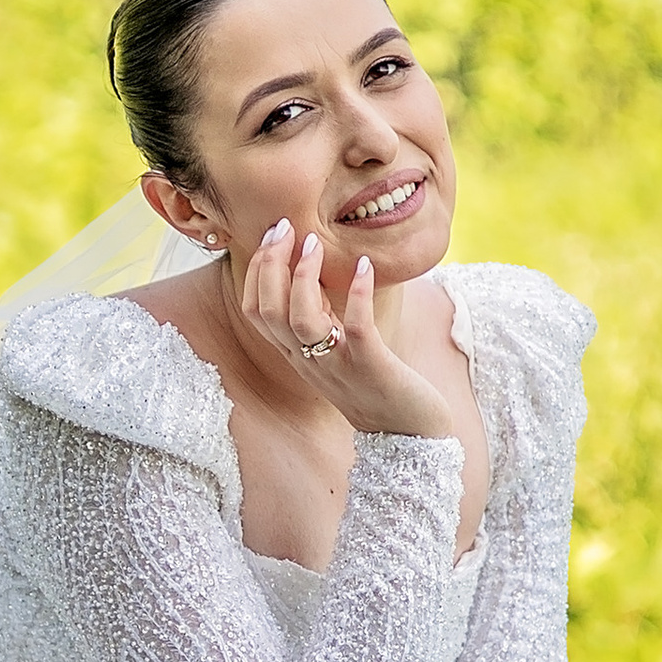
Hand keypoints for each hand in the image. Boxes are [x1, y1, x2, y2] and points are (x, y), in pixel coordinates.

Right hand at [241, 222, 451, 439]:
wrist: (406, 434)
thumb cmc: (373, 385)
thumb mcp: (334, 351)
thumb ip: (319, 318)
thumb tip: (312, 270)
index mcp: (295, 355)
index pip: (255, 311)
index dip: (256, 270)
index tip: (271, 235)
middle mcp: (308, 361)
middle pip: (268, 311)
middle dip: (271, 264)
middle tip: (285, 227)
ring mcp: (338, 366)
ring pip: (301, 321)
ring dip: (304, 277)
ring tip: (315, 243)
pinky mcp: (372, 368)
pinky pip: (356, 329)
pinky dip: (358, 294)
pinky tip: (365, 266)